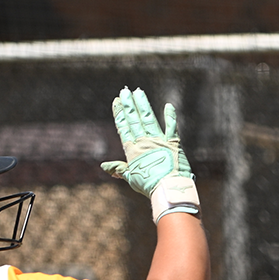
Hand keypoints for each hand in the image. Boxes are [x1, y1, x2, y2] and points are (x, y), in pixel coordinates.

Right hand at [100, 88, 198, 220]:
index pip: (124, 128)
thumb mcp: (131, 178)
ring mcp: (158, 141)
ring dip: (142, 105)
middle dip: (129, 105)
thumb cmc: (149, 186)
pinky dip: (170, 116)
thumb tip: (104, 166)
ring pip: (148, 119)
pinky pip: (171, 126)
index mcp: (133, 150)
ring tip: (138, 92)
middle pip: (134, 120)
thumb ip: (119, 169)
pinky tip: (168, 105)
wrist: (168, 188)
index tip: (116, 102)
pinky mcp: (173, 143)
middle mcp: (144, 142)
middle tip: (124, 91)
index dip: (120, 114)